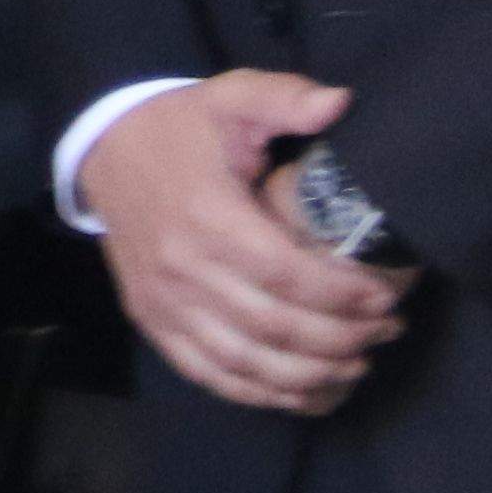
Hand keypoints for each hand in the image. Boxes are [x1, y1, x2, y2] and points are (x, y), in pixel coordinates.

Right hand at [81, 75, 409, 416]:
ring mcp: (164, 302)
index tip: (386, 296)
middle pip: (274, 327)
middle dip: (342, 338)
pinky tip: (307, 390)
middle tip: (387, 329)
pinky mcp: (154, 323)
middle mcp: (182, 268)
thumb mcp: (229, 97)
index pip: (287, 274)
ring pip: (247, 363)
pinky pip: (212, 376)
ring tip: (358, 363)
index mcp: (206, 215)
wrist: (104, 150)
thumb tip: (342, 102)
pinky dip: (264, 395)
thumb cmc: (180, 129)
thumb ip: (284, 97)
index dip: (343, 295)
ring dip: (311, 375)